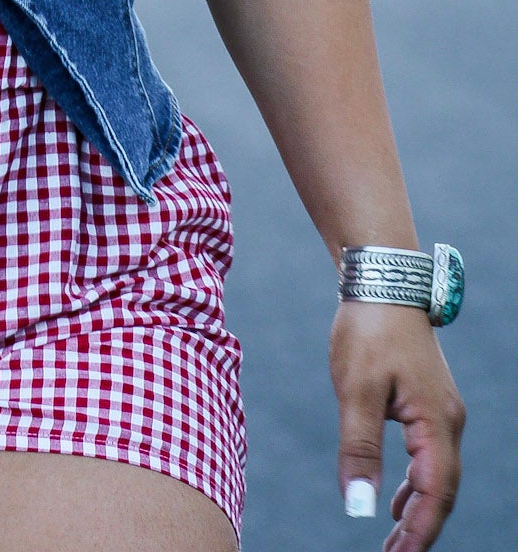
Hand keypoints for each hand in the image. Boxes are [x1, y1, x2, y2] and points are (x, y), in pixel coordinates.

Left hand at [330, 299, 464, 549]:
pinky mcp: (428, 400)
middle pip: (442, 489)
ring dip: (418, 508)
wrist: (383, 278)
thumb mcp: (355, 390)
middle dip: (420, 527)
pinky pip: (429, 455)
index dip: (419, 530)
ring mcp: (441, 410)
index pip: (435, 493)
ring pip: (437, 474)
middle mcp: (448, 420)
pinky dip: (416, 482)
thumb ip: (359, 449)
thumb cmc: (368, 330)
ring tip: (394, 539)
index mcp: (435, 422)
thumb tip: (358, 507)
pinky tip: (395, 499)